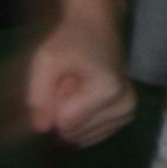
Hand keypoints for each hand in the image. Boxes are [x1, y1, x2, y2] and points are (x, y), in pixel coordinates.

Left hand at [20, 22, 135, 146]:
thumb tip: (42, 129)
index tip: (64, 79)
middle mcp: (125, 105)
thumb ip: (38, 96)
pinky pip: (90, 137)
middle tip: (70, 83)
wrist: (97, 29)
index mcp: (109, 90)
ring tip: (79, 89)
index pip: (65, 123)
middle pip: (73, 132)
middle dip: (63, 112)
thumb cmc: (70, 43)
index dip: (55, 103)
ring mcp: (128, 113)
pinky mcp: (126, 116)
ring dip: (72, 117)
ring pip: (80, 138)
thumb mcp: (45, 61)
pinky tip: (87, 99)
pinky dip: (82, 122)